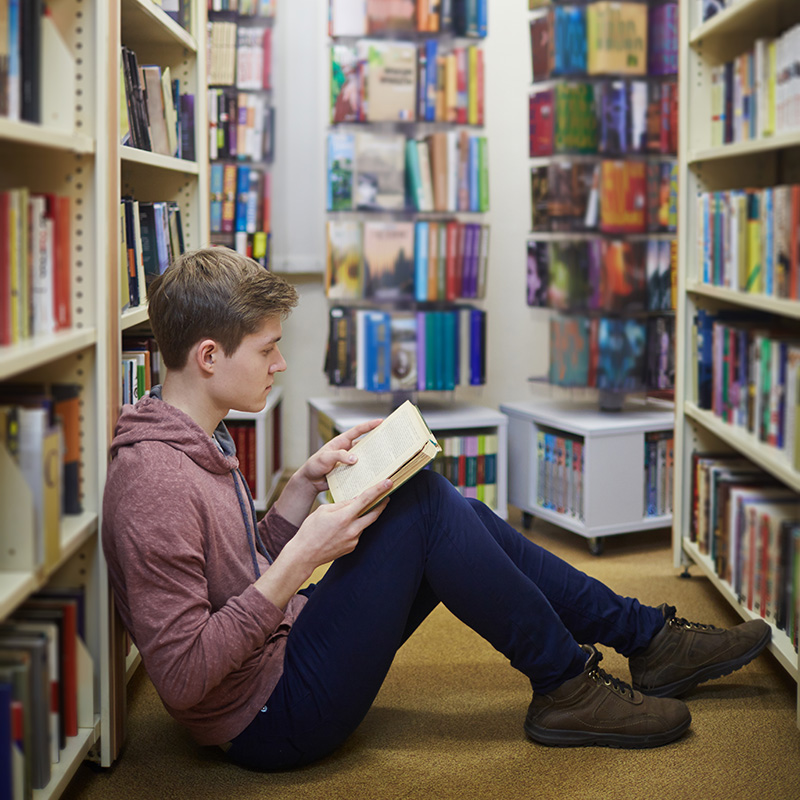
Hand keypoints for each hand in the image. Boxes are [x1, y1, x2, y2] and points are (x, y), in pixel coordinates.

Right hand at [258, 478, 392, 608]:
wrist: (304, 555)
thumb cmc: (310, 530)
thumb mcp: (323, 510)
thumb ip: (341, 504)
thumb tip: (355, 500)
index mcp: (344, 517)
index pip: (366, 500)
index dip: (378, 490)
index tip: (388, 483)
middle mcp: (352, 529)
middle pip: (374, 514)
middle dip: (382, 503)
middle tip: (387, 494)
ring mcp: (353, 540)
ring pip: (365, 523)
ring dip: (366, 515)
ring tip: (361, 508)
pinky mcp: (352, 547)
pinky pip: (358, 533)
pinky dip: (356, 526)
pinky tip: (346, 525)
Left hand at [298, 417, 383, 493]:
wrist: (310, 481)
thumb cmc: (314, 465)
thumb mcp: (324, 458)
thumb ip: (338, 456)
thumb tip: (354, 458)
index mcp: (342, 442)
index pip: (357, 431)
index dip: (369, 425)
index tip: (381, 421)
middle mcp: (348, 450)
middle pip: (365, 444)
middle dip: (377, 442)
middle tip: (389, 441)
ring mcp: (349, 461)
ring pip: (365, 458)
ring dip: (373, 459)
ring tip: (386, 460)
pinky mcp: (350, 472)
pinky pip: (361, 471)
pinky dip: (367, 472)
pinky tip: (375, 475)